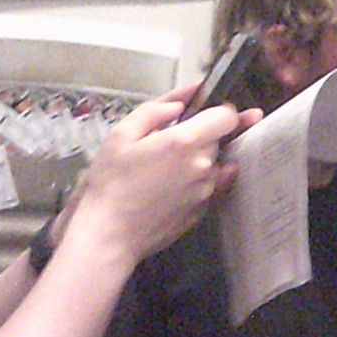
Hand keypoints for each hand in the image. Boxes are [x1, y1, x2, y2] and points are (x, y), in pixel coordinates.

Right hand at [59, 91, 241, 264]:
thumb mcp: (121, 134)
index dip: (218, 110)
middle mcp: (202, 166)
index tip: (203, 112)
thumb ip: (155, 110)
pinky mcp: (201, 211)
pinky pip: (208, 187)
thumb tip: (180, 103)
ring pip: (213, 164)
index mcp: (185, 142)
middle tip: (168, 142)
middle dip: (200, 135)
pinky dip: (195, 181)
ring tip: (163, 168)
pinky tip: (170, 186)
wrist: (108, 233)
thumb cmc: (110, 184)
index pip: (227, 116)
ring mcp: (205, 191)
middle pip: (218, 139)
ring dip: (197, 160)